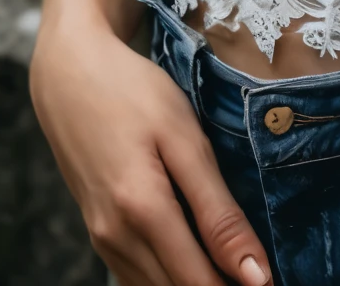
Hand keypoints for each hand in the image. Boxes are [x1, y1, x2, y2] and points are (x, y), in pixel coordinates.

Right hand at [30, 19, 272, 285]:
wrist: (68, 74)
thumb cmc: (132, 93)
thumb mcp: (184, 139)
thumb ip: (219, 212)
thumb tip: (255, 276)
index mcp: (142, 213)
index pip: (201, 285)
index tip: (271, 281)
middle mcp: (116, 239)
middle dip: (220, 285)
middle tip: (257, 269)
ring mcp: (102, 241)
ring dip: (194, 282)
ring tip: (230, 261)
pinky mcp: (98, 235)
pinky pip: (137, 278)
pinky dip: (169, 277)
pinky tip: (194, 256)